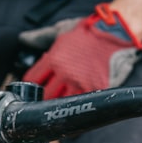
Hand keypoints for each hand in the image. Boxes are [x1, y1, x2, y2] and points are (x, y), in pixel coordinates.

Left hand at [20, 3, 141, 99]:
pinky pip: (82, 107)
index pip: (32, 79)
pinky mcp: (96, 90)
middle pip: (45, 96)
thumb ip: (41, 37)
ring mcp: (81, 84)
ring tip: (59, 108)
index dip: (30, 84)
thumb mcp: (62, 30)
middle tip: (44, 100)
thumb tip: (23, 39)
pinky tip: (74, 113)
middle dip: (43, 99)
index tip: (32, 88)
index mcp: (54, 59)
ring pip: (62, 105)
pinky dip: (77, 111)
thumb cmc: (90, 30)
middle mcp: (65, 74)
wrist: (118, 32)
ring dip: (59, 107)